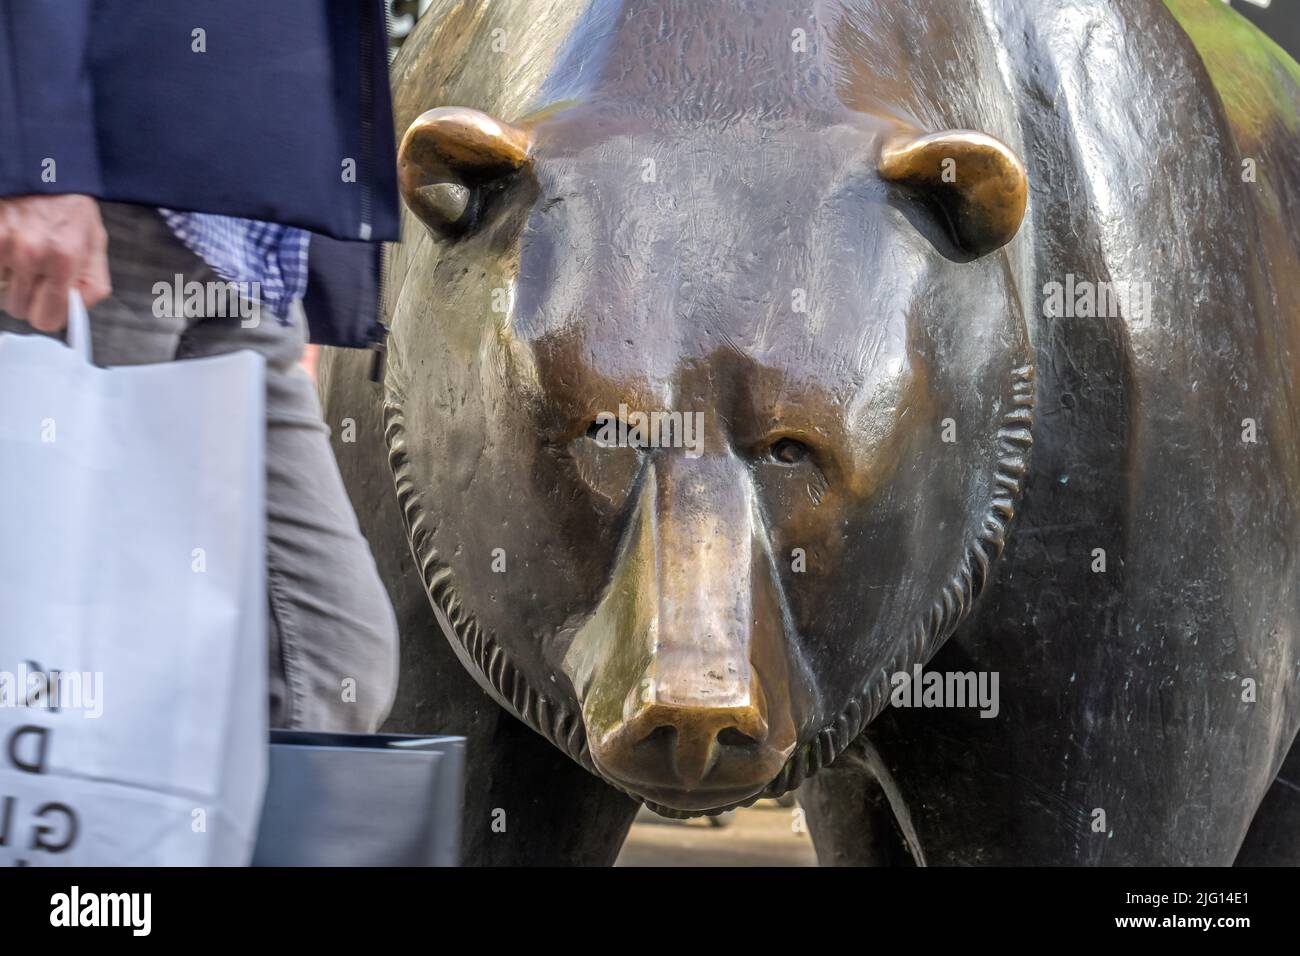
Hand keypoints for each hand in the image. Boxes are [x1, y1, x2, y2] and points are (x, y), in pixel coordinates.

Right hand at [0, 195, 110, 331]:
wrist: (40, 166)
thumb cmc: (68, 206)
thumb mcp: (95, 243)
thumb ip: (91, 283)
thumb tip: (76, 312)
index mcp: (65, 259)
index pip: (47, 319)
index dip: (47, 314)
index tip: (48, 304)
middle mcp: (31, 253)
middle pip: (17, 309)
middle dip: (26, 297)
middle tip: (34, 274)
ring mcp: (2, 243)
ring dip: (6, 281)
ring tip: (20, 257)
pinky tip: (6, 248)